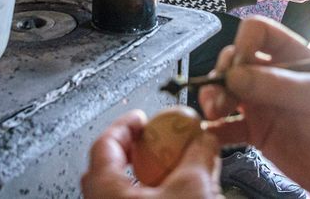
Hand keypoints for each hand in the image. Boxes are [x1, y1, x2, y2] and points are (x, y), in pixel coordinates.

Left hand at [81, 110, 223, 197]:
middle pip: (110, 165)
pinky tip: (174, 196)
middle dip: (137, 150)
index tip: (142, 118)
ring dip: (145, 177)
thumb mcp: (193, 188)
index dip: (126, 124)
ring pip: (121, 190)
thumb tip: (205, 140)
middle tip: (156, 142)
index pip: (105, 142)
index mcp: (104, 187)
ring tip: (171, 171)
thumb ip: (199, 156)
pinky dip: (151, 195)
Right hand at [199, 17, 309, 198]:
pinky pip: (227, 126)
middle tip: (220, 98)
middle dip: (221, 75)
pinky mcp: (256, 132)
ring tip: (213, 113)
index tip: (237, 67)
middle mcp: (271, 75)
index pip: (257, 32)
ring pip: (226, 91)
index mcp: (290, 56)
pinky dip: (215, 128)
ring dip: (213, 99)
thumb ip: (273, 84)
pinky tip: (210, 132)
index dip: (243, 44)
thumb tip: (233, 75)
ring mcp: (262, 103)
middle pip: (234, 62)